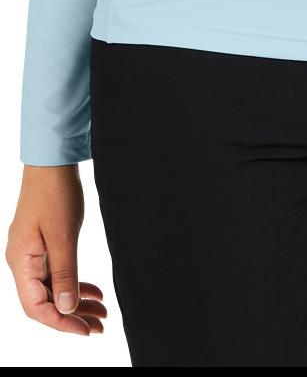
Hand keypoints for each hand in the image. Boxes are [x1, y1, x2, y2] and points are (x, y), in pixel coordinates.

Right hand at [5, 164, 106, 334]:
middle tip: (99, 326)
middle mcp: (23, 262)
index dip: (61, 322)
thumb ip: (65, 273)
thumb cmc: (55, 192)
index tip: (85, 330)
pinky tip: (94, 291)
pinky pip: (57, 274)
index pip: (36, 307)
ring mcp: (32, 254)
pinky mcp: (43, 246)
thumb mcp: (63, 235)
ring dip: (76, 302)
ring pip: (53, 289)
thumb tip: (66, 308)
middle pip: (45, 301)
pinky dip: (75, 283)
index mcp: (21, 262)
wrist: (52, 161)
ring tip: (101, 313)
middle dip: (72, 316)